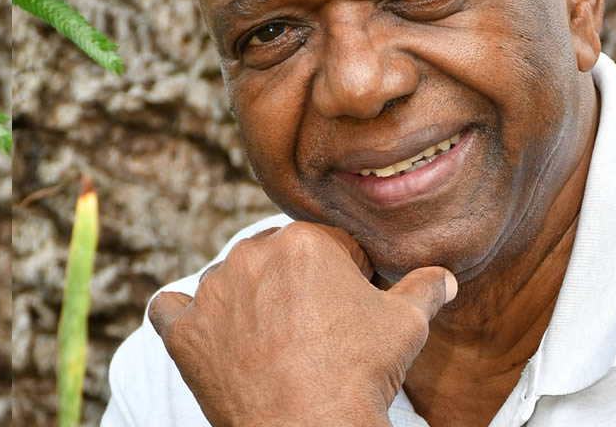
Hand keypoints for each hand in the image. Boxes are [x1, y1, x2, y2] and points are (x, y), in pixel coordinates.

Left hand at [148, 221, 457, 426]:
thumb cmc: (360, 374)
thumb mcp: (406, 325)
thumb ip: (425, 288)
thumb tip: (444, 278)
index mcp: (305, 241)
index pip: (329, 247)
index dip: (347, 277)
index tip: (352, 309)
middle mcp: (251, 255)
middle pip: (277, 259)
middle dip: (296, 286)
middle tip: (317, 328)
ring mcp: (211, 294)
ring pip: (228, 281)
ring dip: (245, 301)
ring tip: (272, 341)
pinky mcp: (183, 333)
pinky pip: (170, 309)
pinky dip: (185, 318)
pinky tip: (208, 333)